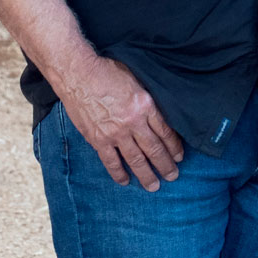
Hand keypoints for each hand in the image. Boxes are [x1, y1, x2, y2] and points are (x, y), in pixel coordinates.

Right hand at [59, 55, 184, 191]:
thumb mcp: (136, 79)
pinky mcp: (98, 139)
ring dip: (146, 174)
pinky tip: (125, 181)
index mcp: (145, 105)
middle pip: (154, 149)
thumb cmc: (106, 71)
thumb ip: (147, 99)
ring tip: (154, 186)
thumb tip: (158, 114)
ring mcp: (115, 133)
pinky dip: (119, 173)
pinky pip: (111, 162)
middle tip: (173, 176)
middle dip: (165, 165)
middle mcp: (133, 122)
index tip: (179, 156)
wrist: (78, 73)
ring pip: (135, 159)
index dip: (174, 147)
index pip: (165, 132)